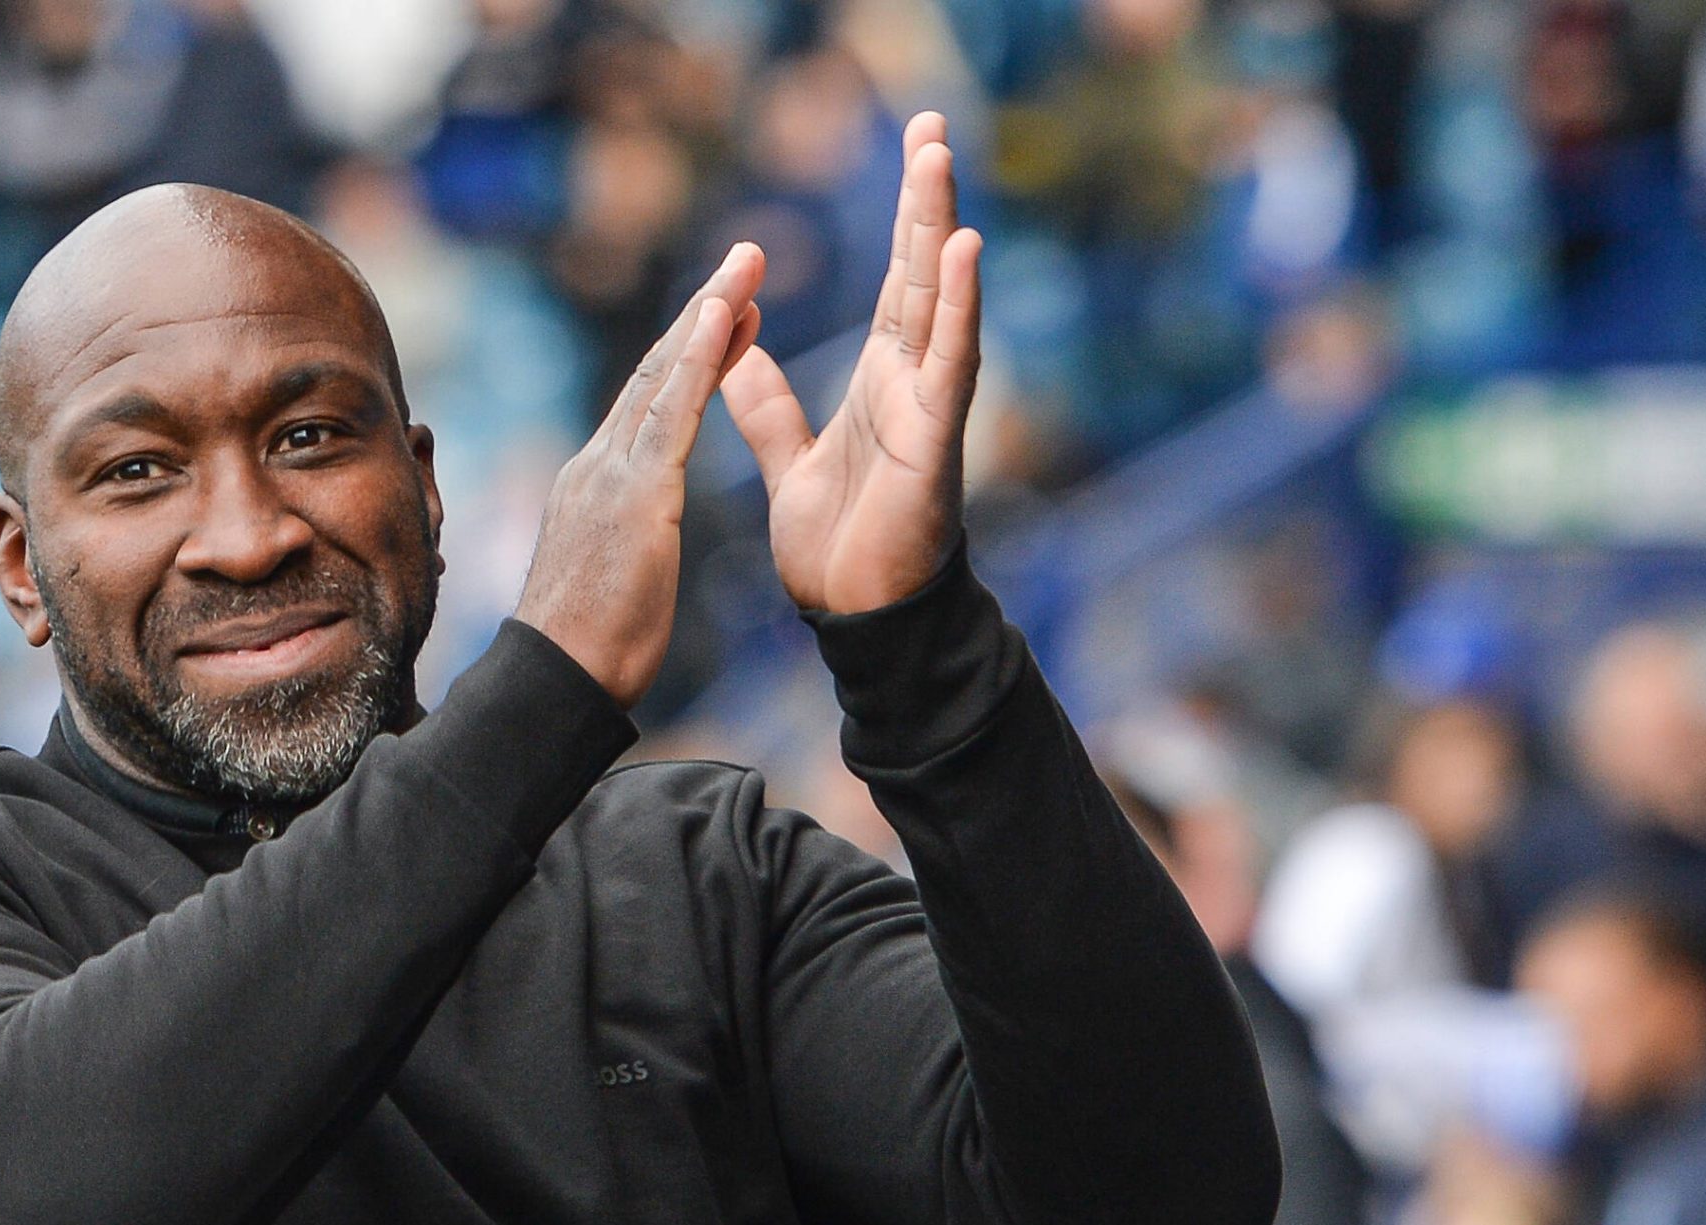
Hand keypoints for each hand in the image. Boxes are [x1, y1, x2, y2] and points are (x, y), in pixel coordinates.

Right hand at [515, 243, 765, 706]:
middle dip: (701, 315)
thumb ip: (622, 538)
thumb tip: (630, 534)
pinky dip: (700, 358)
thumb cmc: (588, 650)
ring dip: (708, 315)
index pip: (648, 405)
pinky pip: (675, 411)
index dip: (686, 355)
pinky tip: (726, 316)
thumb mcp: (613, 576)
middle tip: (743, 262)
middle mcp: (597, 464)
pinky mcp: (634, 493)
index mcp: (596, 485)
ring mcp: (610, 473)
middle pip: (655, 372)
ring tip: (746, 267)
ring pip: (664, 376)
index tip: (725, 316)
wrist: (557, 681)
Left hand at [721, 112, 982, 613]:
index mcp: (880, 382)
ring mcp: (929, 407)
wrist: (855, 621)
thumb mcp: (790, 463)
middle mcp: (911, 383)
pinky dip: (959, 307)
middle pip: (921, 272)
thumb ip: (769, 408)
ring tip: (938, 160)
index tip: (913, 149)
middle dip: (924, 199)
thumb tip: (741, 352)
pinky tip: (965, 251)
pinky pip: (950, 363)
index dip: (904, 218)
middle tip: (930, 123)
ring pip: (939, 301)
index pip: (896, 282)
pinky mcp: (935, 440)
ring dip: (940, 228)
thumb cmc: (838, 552)